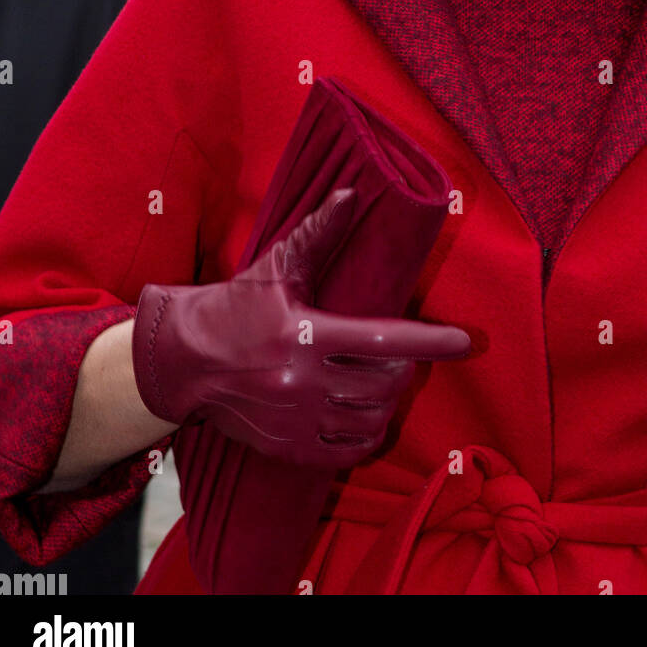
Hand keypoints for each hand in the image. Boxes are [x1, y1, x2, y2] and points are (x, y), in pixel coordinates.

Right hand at [131, 189, 469, 468]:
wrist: (181, 361)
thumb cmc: (233, 306)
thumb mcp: (276, 266)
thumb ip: (319, 233)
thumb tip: (352, 194)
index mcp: (304, 334)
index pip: (384, 339)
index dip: (431, 341)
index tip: (465, 341)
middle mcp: (302, 382)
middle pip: (384, 383)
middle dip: (404, 368)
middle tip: (401, 353)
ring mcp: (296, 420)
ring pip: (370, 419)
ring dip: (388, 401)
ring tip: (383, 380)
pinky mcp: (288, 447)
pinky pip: (347, 452)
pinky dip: (367, 435)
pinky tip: (366, 414)